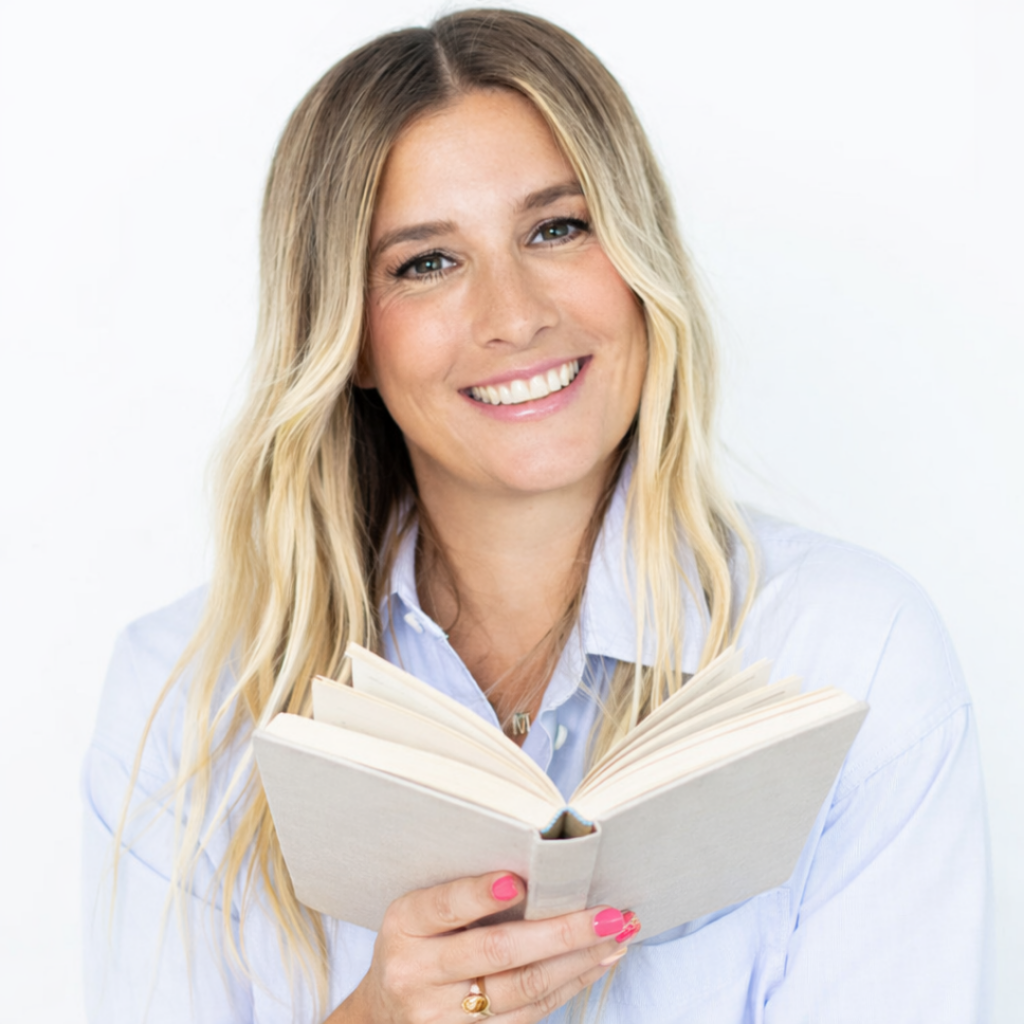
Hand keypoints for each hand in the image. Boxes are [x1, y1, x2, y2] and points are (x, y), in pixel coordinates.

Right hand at [327, 870, 639, 1022]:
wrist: (383, 1013)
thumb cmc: (416, 941)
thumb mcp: (419, 910)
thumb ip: (463, 893)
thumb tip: (541, 870)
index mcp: (405, 924)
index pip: (444, 906)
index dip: (479, 894)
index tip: (516, 881)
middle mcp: (419, 973)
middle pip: (497, 951)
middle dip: (561, 931)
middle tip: (608, 913)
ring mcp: (443, 1015)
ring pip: (523, 988)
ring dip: (579, 960)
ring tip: (617, 935)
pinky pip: (530, 1013)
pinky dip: (569, 984)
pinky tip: (597, 961)